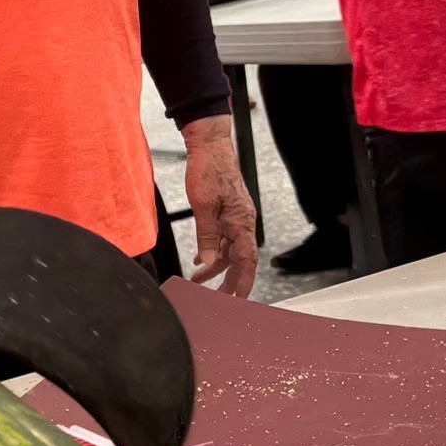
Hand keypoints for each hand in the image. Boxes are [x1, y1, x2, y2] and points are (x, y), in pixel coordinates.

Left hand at [181, 116, 257, 296]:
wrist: (209, 146)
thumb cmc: (208, 171)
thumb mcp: (202, 206)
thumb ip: (206, 236)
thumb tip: (208, 261)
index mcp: (241, 222)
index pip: (247, 260)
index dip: (244, 281)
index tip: (239, 300)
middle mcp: (243, 222)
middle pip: (239, 259)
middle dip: (229, 281)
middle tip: (217, 300)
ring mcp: (236, 217)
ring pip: (229, 250)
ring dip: (216, 267)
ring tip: (198, 281)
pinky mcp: (228, 212)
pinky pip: (224, 239)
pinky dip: (213, 251)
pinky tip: (200, 259)